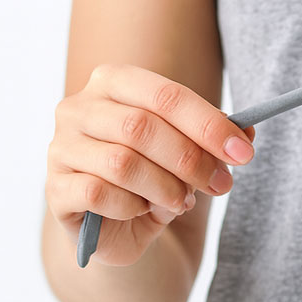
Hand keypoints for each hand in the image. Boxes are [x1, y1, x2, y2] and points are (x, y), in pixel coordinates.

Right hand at [46, 63, 256, 266]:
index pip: (167, 95)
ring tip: (181, 201)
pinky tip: (143, 210)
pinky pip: (98, 194)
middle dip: (191, 160)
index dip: (209, 124)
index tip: (244, 152)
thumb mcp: (189, 150)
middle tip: (221, 184)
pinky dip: (132, 206)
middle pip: (142, 127)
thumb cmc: (153, 171)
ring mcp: (61, 147)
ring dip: (165, 187)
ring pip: (122, 163)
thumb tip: (247, 133)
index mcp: (115, 81)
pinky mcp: (54, 188)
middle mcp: (80, 107)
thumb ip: (215, 138)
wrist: (115, 220)